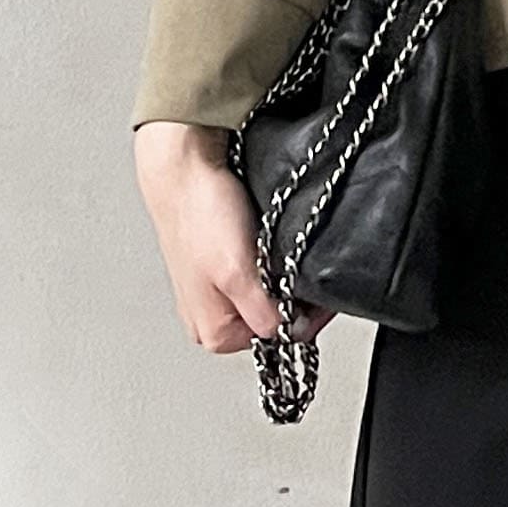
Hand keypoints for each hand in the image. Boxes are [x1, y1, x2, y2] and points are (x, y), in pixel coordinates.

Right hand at [133, 121, 337, 353]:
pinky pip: (260, 273)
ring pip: (271, 294)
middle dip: (295, 294)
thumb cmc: (201, 215)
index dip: (311, 314)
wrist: (184, 170)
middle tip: (293, 262)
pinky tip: (265, 241)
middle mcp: (212, 319)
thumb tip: (288, 333)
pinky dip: (270, 259)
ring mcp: (216, 293)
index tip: (322, 289)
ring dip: (282, 275)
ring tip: (271, 248)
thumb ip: (264, 313)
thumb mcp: (238, 274)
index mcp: (215, 334)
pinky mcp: (221, 268)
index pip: (283, 336)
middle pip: (277, 317)